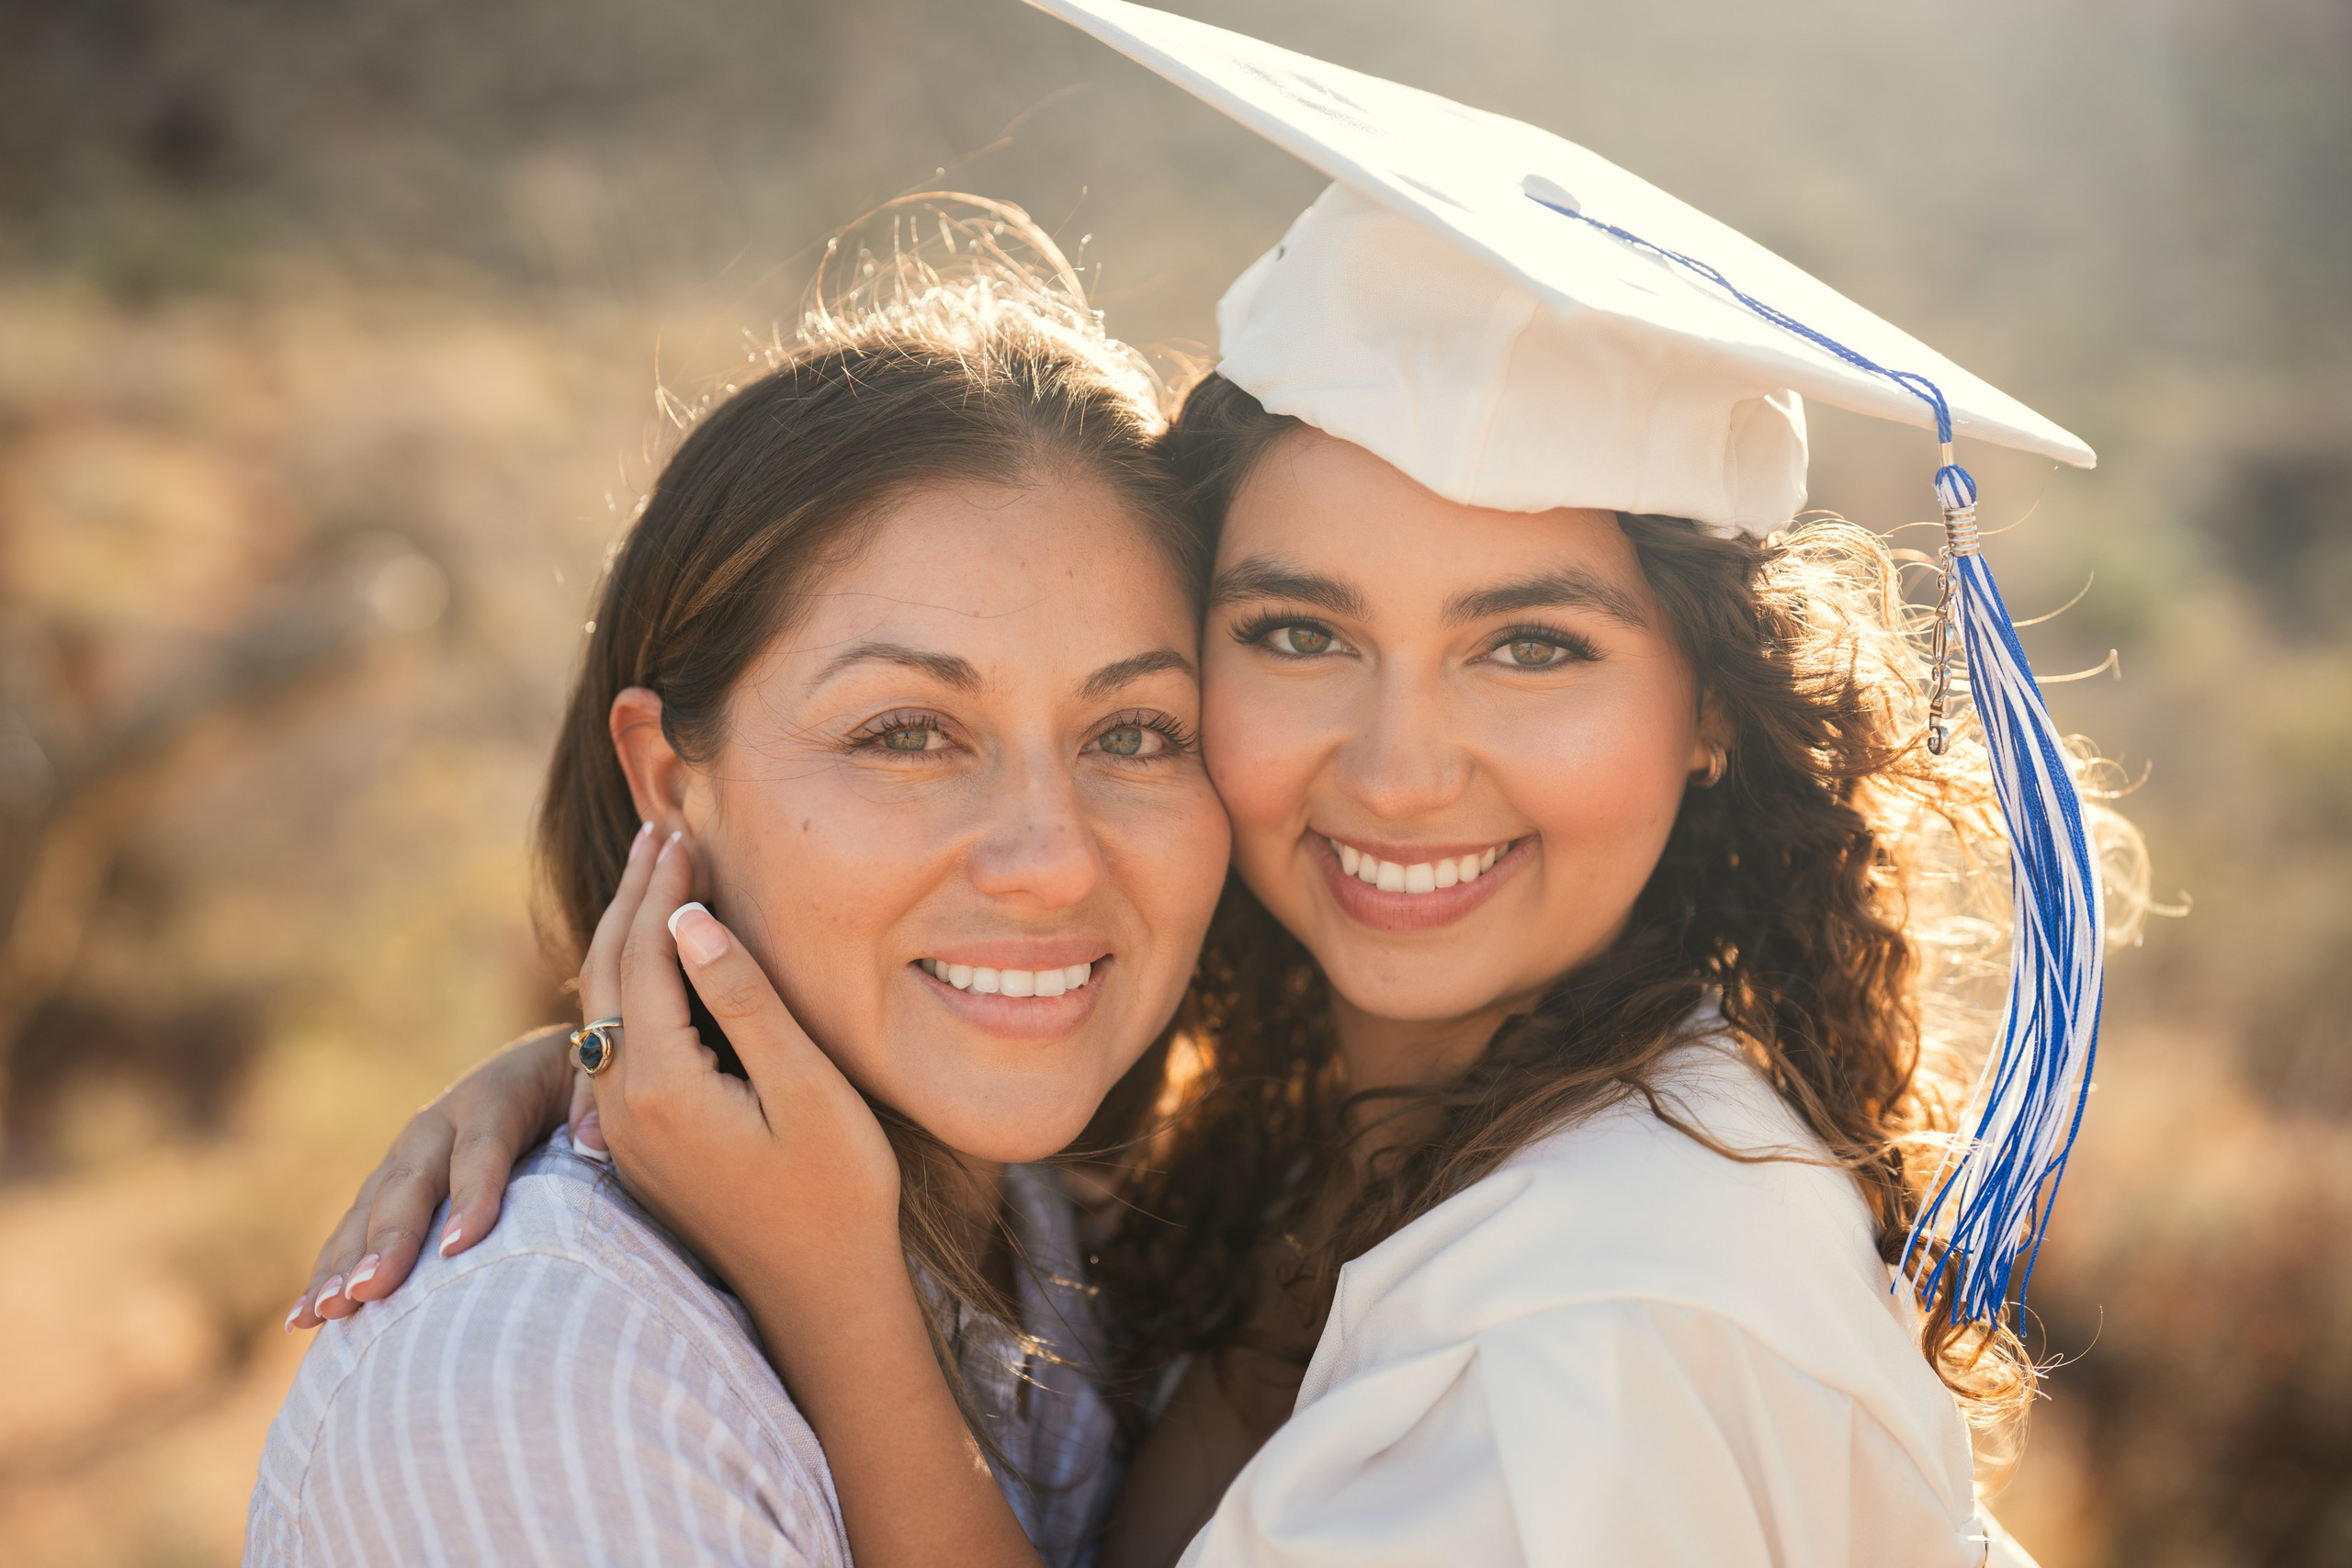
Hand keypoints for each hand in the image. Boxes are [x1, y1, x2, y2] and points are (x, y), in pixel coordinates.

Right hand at [288, 1024, 578, 1330]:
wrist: (535, 1062)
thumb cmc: (575, 1081)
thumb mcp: (595, 1076)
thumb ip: (594, 1104)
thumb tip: (594, 1142)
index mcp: (494, 1095)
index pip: (483, 1148)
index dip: (472, 1195)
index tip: (457, 1247)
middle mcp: (438, 1123)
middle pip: (411, 1183)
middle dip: (389, 1239)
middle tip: (370, 1292)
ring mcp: (406, 1153)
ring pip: (369, 1208)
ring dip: (344, 1261)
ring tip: (325, 1313)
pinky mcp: (390, 1180)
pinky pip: (353, 1225)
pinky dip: (329, 1267)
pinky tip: (306, 1316)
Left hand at [581, 824, 904, 1332]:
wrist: (818, 1299)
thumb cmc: (837, 1193)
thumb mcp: (807, 1090)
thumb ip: (746, 1002)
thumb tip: (693, 921)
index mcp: (661, 1086)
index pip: (647, 956)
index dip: (664, 888)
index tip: (684, 830)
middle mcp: (621, 1107)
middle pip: (607, 976)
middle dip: (633, 898)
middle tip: (660, 831)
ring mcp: (621, 1132)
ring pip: (599, 1010)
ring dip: (625, 938)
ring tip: (654, 879)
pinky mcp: (636, 1148)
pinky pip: (609, 1045)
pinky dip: (627, 986)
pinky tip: (652, 965)